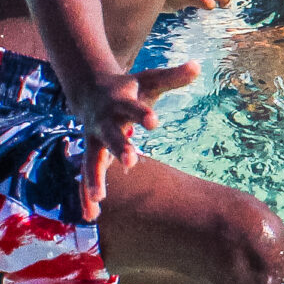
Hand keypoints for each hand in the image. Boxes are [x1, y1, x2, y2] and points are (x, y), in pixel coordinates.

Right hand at [72, 62, 197, 219]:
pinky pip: (86, 176)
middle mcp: (104, 122)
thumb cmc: (129, 87)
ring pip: (92, 160)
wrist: (91, 89)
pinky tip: (90, 217)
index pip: (133, 108)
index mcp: (119, 103)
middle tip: (130, 161)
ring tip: (99, 198)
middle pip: (111, 136)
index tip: (154, 122)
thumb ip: (173, 76)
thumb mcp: (150, 79)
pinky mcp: (90, 154)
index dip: (143, 114)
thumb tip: (197, 66)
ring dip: (94, 178)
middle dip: (119, 148)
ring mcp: (94, 140)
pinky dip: (86, 196)